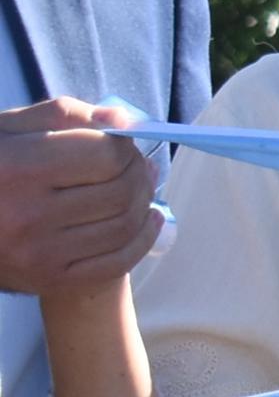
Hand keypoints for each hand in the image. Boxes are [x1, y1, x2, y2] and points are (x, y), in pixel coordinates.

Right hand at [0, 99, 160, 297]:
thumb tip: (122, 120)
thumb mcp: (8, 131)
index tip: (122, 143)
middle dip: (139, 173)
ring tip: (140, 188)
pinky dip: (143, 239)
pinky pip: (117, 263)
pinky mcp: (49, 281)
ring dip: (144, 203)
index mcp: (16, 169)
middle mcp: (26, 215)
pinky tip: (147, 219)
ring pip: (124, 226)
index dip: (124, 146)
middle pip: (120, 192)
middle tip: (138, 165)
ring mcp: (38, 254)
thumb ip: (63, 114)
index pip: (104, 156)